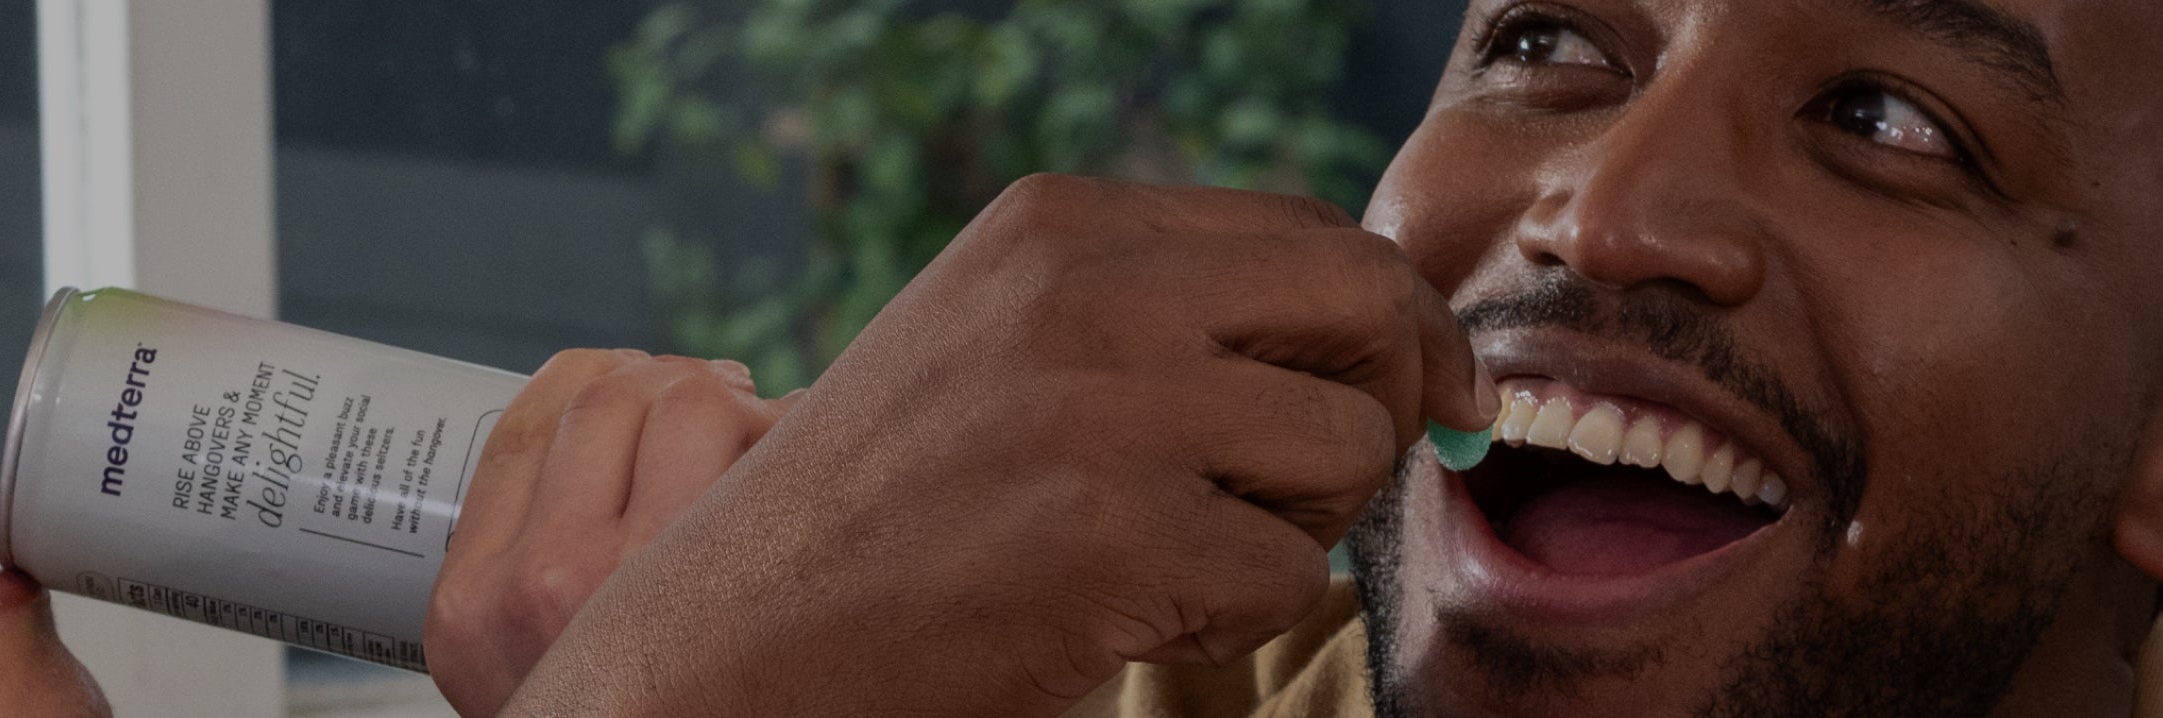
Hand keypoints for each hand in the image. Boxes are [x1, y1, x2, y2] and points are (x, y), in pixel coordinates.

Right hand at [426, 349, 794, 717]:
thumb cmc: (628, 711)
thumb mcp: (534, 664)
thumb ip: (541, 556)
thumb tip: (627, 401)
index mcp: (474, 612)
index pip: (528, 422)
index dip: (595, 380)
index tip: (637, 385)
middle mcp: (545, 595)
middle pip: (617, 397)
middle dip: (680, 391)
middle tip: (725, 416)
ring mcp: (645, 590)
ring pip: (697, 404)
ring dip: (747, 411)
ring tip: (769, 451)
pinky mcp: (748, 588)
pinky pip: (786, 452)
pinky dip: (813, 440)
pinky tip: (822, 471)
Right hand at [506, 175, 1497, 715]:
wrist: (736, 642)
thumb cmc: (876, 513)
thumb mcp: (996, 342)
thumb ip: (1152, 307)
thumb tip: (1373, 322)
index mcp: (1057, 225)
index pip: (1305, 228)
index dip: (1386, 314)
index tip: (1426, 384)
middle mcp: (1086, 289)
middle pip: (1364, 302)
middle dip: (1396, 392)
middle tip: (1357, 472)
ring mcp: (1107, 409)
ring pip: (1347, 449)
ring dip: (1294, 523)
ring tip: (1165, 554)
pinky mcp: (1123, 538)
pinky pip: (1293, 576)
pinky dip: (1233, 616)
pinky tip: (1122, 613)